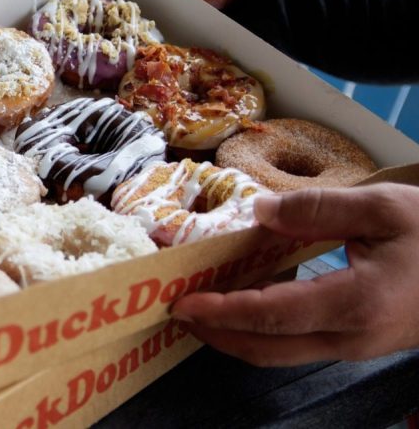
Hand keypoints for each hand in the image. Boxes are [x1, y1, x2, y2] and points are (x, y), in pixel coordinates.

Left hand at [171, 183, 418, 365]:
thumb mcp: (382, 208)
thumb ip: (316, 211)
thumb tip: (259, 213)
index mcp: (357, 303)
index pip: (271, 315)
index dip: (222, 312)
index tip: (184, 303)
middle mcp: (352, 337)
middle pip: (267, 348)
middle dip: (217, 334)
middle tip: (179, 310)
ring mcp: (355, 346)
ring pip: (280, 353)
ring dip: (236, 336)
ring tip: (203, 310)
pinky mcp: (357, 343)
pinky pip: (297, 345)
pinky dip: (261, 331)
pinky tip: (245, 307)